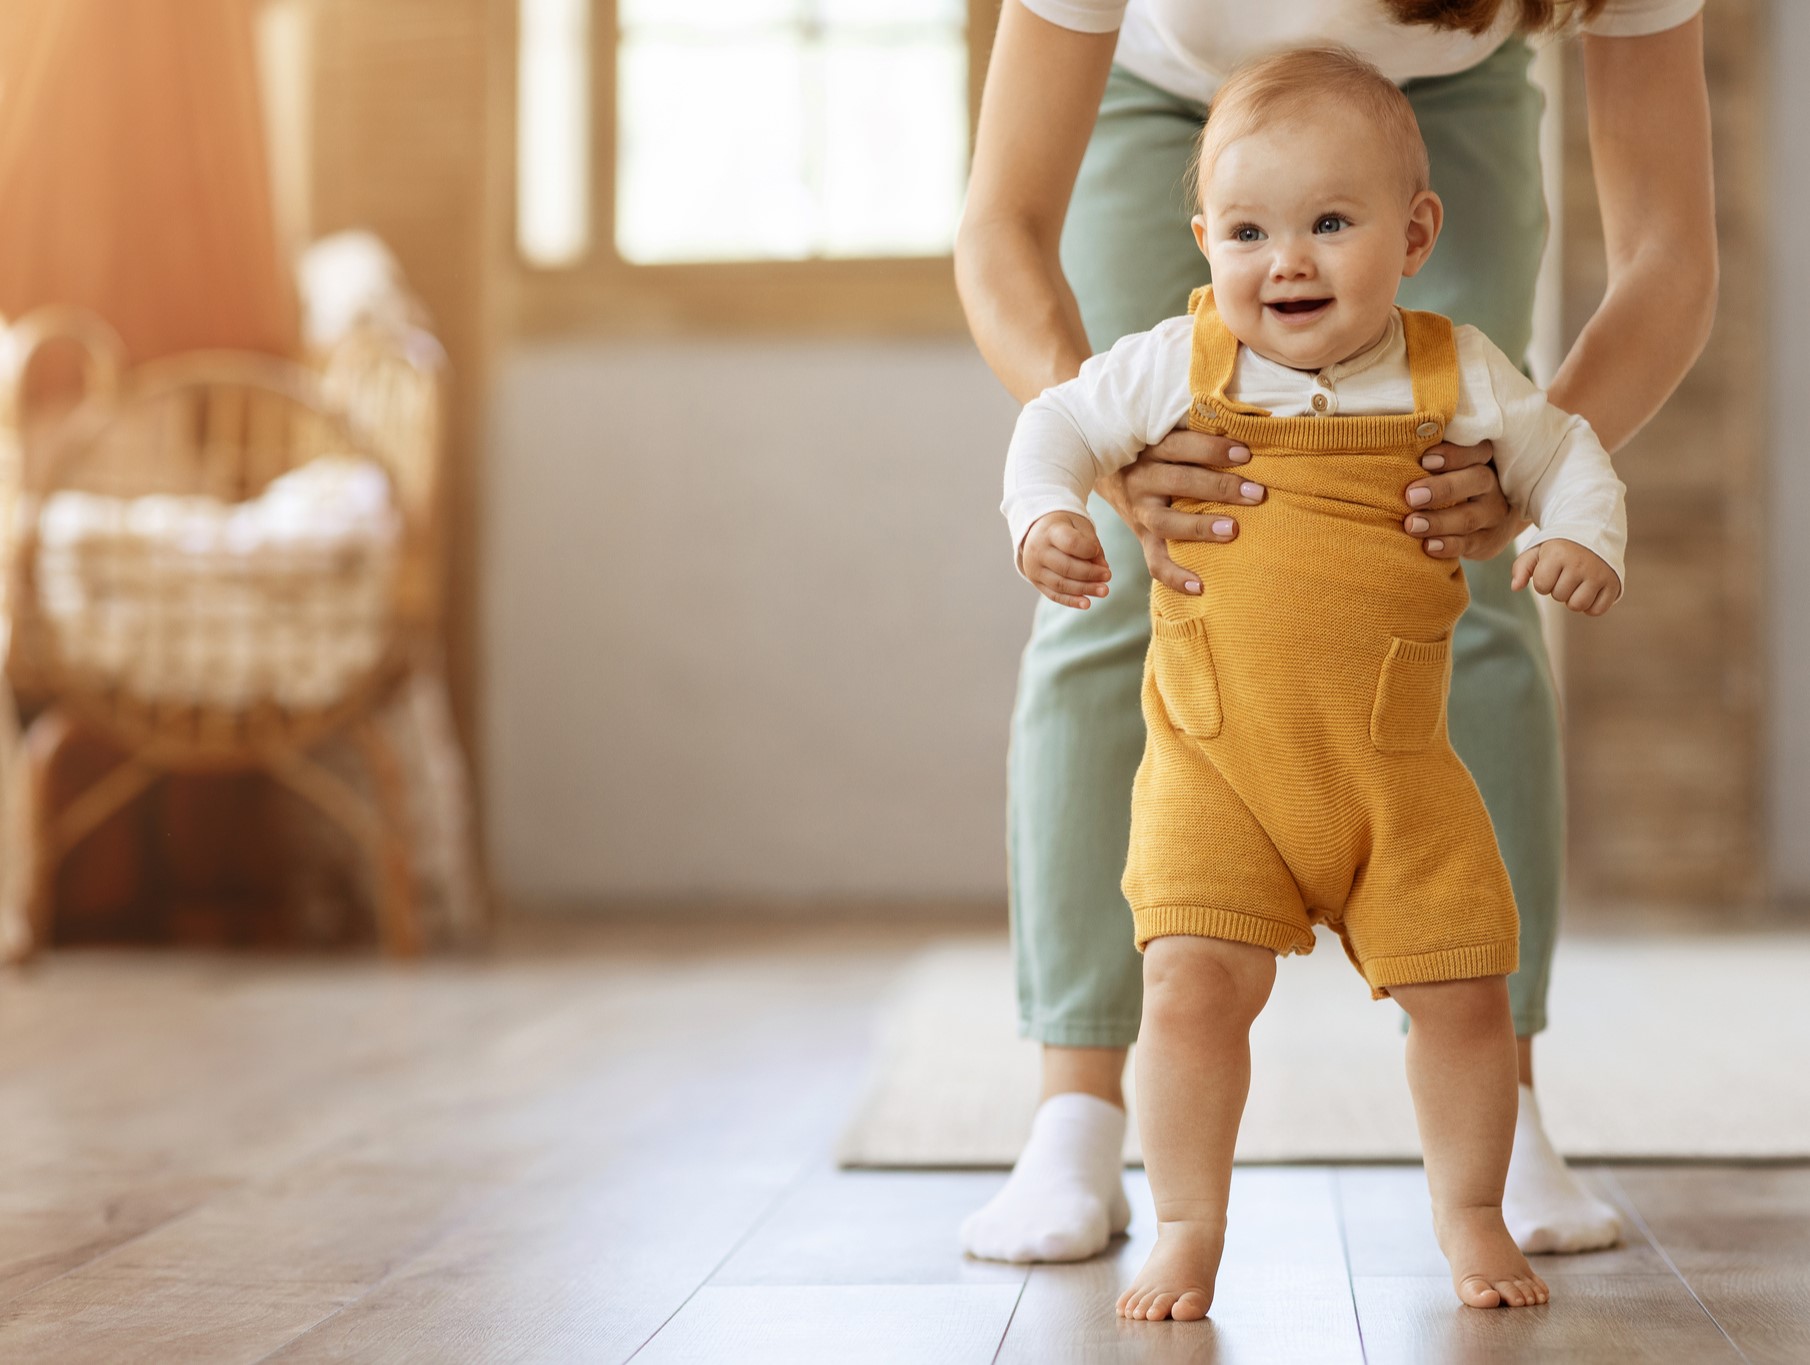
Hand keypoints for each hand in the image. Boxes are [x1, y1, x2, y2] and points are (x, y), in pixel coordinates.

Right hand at [1022, 511, 1111, 608]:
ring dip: (1084, 589)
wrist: (1037, 531)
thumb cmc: (1064, 527)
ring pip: (1061, 584)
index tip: (1097, 551)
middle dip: (1090, 574)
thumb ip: (1092, 545)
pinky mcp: (1036, 582)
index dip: (1087, 550)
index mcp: (1049, 531)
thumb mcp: (1080, 527)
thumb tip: (1103, 569)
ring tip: (1104, 591)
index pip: (1070, 543)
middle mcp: (1038, 550)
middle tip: (1108, 576)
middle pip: (1066, 567)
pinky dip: (1071, 601)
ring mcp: (1034, 568)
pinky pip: (1054, 595)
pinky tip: (1087, 604)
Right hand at [1094, 428, 1264, 594]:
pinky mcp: (1142, 537)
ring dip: (1200, 527)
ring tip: (1233, 531)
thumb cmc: (1154, 446)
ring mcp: (1140, 511)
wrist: (1105, 468)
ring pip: (1167, 522)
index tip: (1246, 453)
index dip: (1212, 449)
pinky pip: (1155, 561)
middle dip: (1219, 487)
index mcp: (1150, 447)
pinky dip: (1176, 577)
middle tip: (1256, 494)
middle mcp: (1142, 478)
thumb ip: (1195, 427)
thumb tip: (1248, 415)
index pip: (1180, 445)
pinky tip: (1201, 588)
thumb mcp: (1163, 430)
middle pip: (1179, 482)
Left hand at [1402, 439, 1520, 560]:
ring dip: (1438, 521)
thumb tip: (1396, 441)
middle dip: (1442, 488)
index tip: (1425, 459)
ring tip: (1411, 524)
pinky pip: (1469, 544)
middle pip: (1476, 480)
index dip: (1454, 454)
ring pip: (1470, 517)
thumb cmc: (1452, 484)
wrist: (1487, 522)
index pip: (1477, 451)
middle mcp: (1491, 486)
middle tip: (1410, 496)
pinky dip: (1448, 546)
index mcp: (1482, 460)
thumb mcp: (1450, 468)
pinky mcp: (1487, 541)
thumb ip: (1430, 459)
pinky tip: (1427, 546)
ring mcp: (1492, 515)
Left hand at [1510, 538, 1620, 614]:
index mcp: (1558, 554)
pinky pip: (1597, 610)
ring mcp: (1599, 574)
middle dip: (1558, 589)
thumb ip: (1521, 567)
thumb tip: (1515, 587)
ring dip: (1573, 599)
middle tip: (1566, 574)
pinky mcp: (1613, 583)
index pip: (1541, 586)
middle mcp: (1580, 564)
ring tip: (1576, 584)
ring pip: (1578, 605)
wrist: (1593, 533)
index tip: (1551, 570)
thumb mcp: (1537, 551)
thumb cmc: (1560, 548)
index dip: (1544, 582)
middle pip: (1559, 597)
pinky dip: (1591, 606)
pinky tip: (1589, 592)